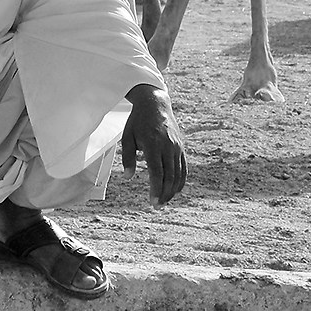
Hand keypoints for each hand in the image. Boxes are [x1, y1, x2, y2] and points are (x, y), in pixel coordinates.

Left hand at [120, 85, 187, 204]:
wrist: (155, 104)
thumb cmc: (138, 122)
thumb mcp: (127, 137)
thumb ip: (127, 157)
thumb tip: (129, 176)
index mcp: (153, 144)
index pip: (157, 172)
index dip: (156, 189)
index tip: (153, 202)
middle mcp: (168, 146)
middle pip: (169, 176)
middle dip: (164, 194)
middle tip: (157, 206)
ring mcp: (176, 147)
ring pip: (178, 173)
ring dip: (172, 190)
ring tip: (164, 201)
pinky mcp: (181, 147)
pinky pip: (183, 167)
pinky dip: (181, 180)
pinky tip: (175, 190)